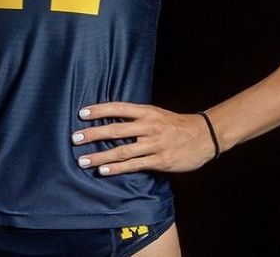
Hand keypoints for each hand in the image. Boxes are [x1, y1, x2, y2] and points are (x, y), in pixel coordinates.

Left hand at [70, 102, 217, 175]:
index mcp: (147, 112)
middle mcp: (149, 126)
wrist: (204, 136)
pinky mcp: (160, 160)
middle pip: (116, 129)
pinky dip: (117, 169)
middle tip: (75, 138)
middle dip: (93, 134)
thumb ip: (137, 117)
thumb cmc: (176, 125)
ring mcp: (154, 144)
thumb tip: (112, 120)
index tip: (82, 113)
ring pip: (122, 151)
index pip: (118, 108)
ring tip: (83, 160)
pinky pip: (135, 165)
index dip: (99, 110)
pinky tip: (104, 171)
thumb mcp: (157, 114)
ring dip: (100, 156)